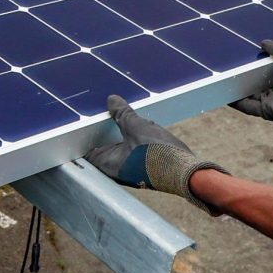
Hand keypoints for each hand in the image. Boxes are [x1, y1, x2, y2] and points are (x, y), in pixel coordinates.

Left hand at [87, 96, 210, 203]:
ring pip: (120, 146)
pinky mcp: (143, 167)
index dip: (85, 131)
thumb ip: (122, 113)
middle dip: (106, 127)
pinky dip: (134, 137)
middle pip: (104, 144)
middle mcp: (116, 170)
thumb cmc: (158, 154)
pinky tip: (142, 126)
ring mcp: (130, 169)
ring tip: (127, 115)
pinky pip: (133, 149)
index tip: (86, 116)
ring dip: (123, 132)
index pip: (87, 147)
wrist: (186, 172)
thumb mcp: (137, 127)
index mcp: (107, 164)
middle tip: (107, 109)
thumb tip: (111, 100)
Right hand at [231, 40, 272, 129]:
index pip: (263, 76)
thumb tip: (263, 42)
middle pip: (253, 87)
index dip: (251, 69)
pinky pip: (248, 107)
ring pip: (247, 97)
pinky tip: (224, 94)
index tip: (239, 60)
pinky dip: (236, 102)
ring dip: (233, 91)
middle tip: (223, 68)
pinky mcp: (270, 110)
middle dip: (239, 80)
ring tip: (217, 80)